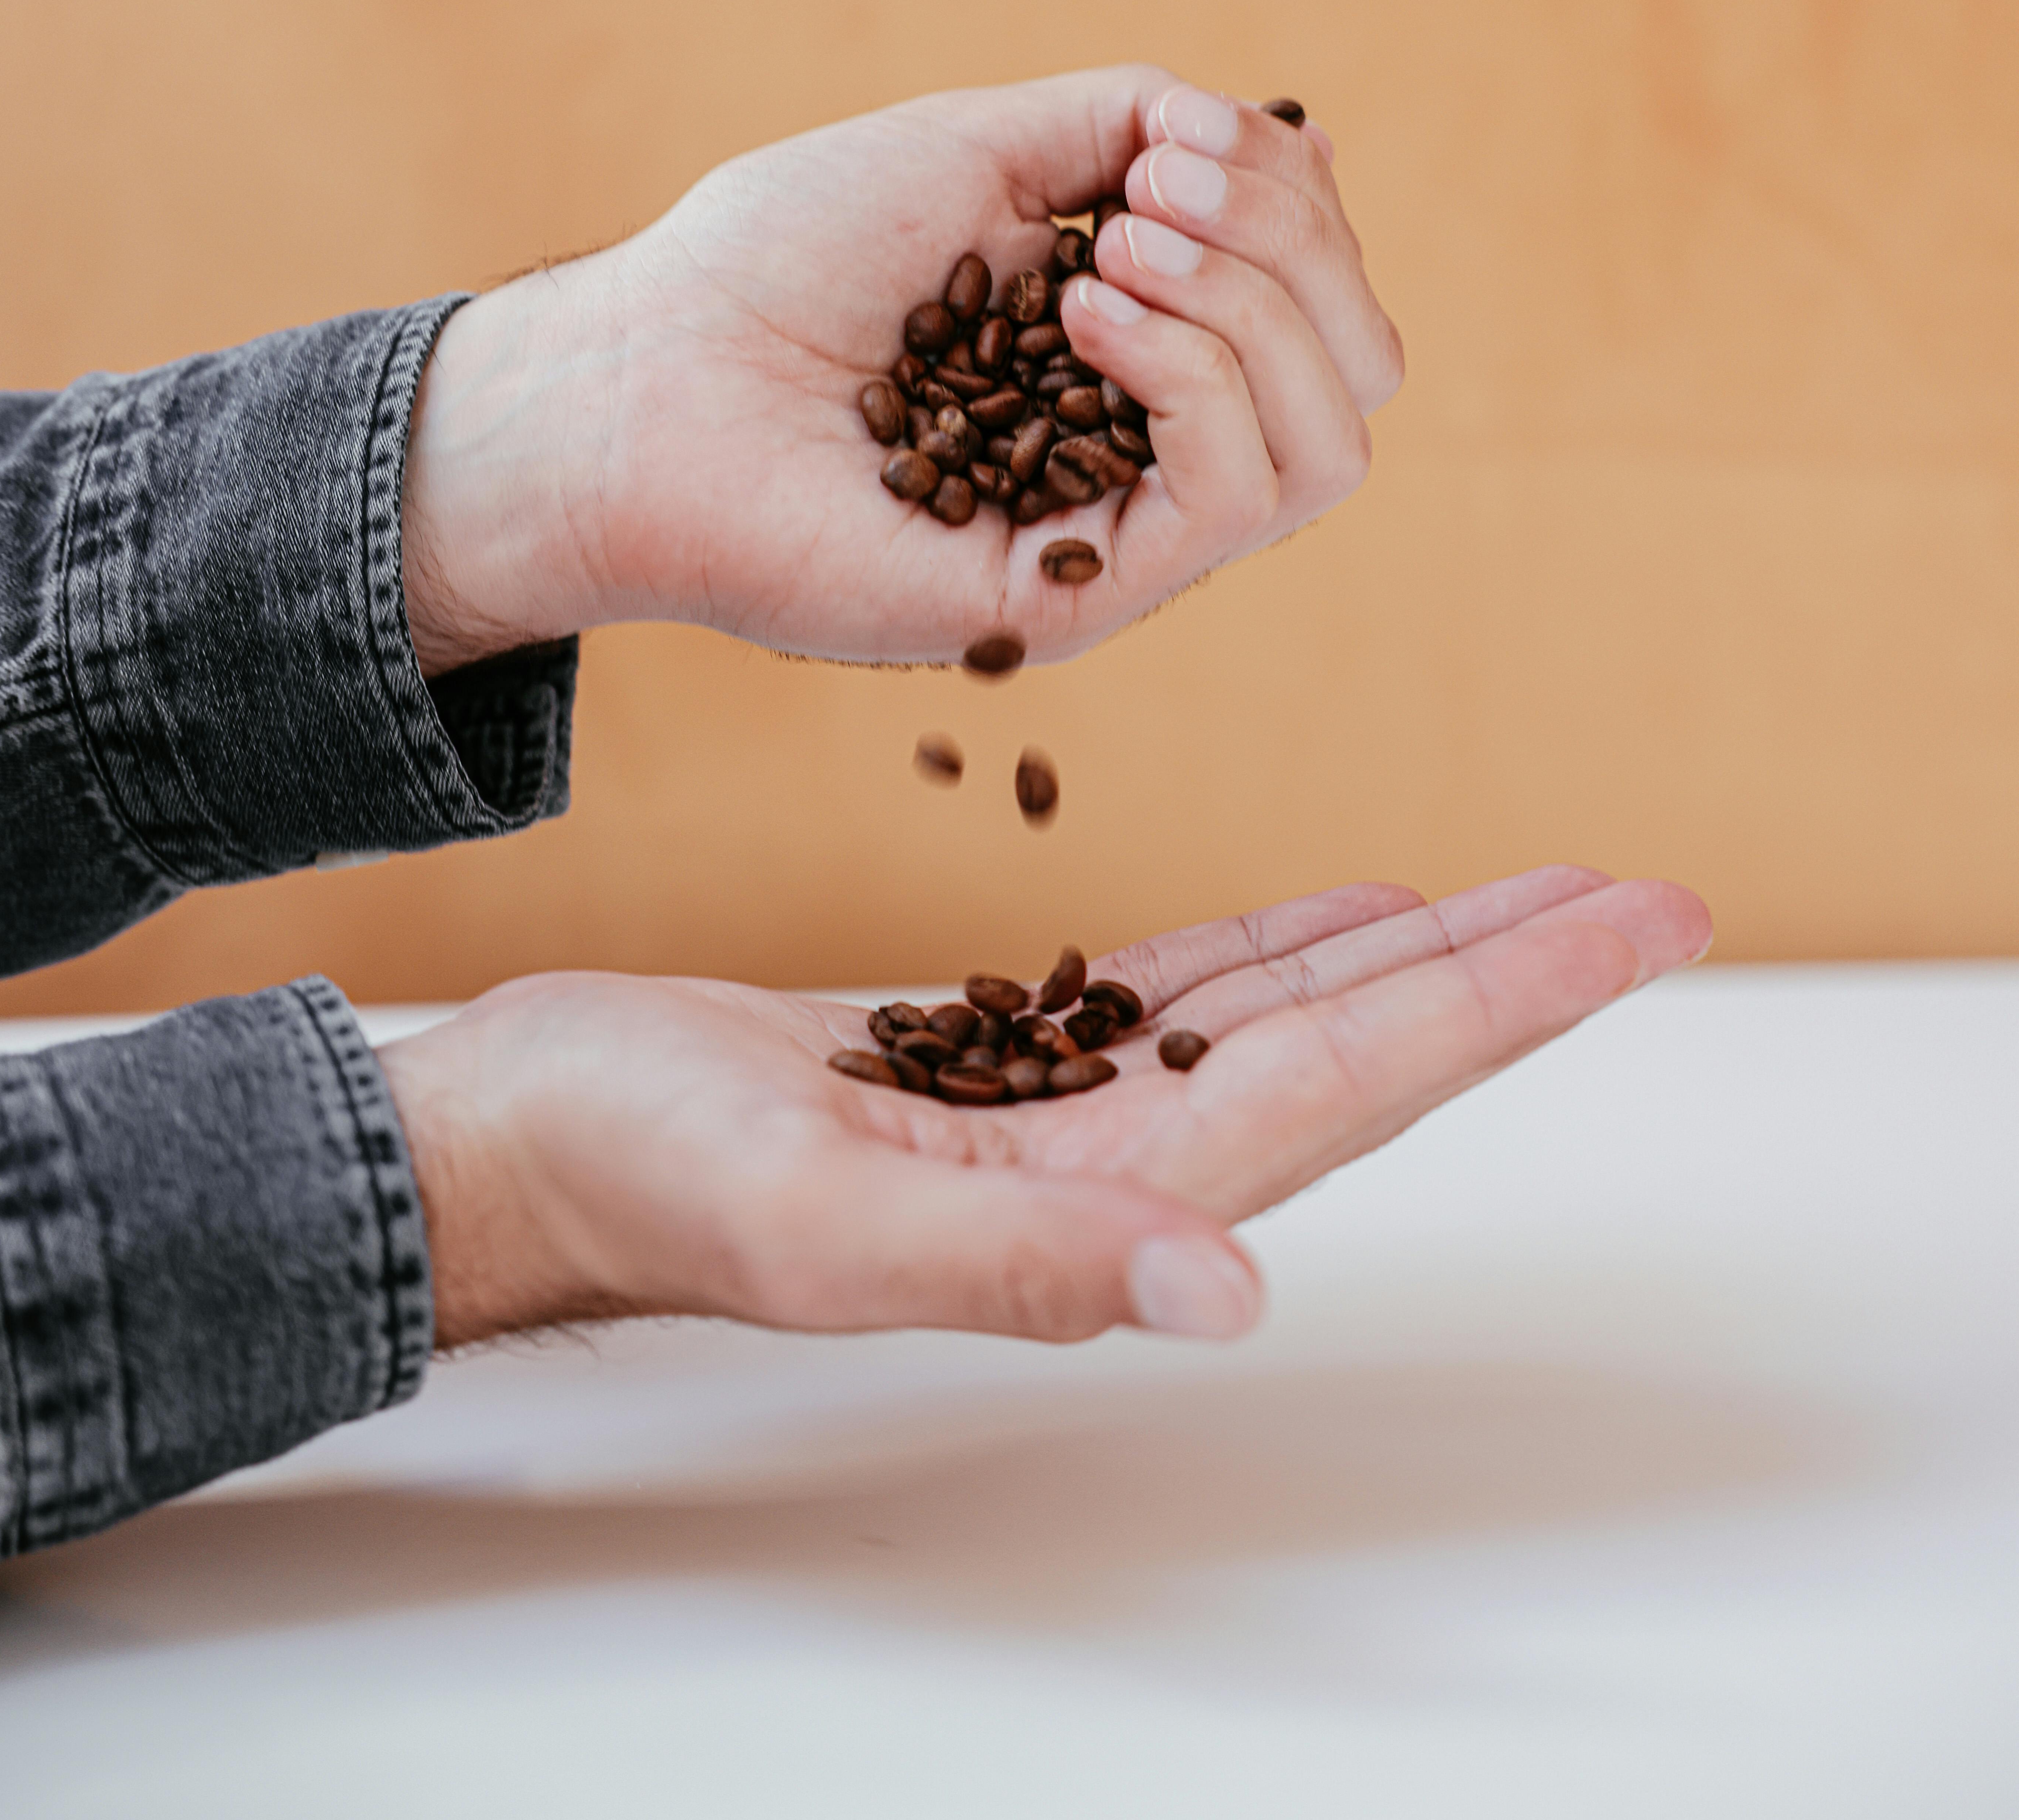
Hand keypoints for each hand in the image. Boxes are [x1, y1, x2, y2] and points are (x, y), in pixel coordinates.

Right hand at [379, 865, 1709, 1349]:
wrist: (541, 1136)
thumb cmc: (648, 1175)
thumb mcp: (822, 1218)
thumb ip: (1028, 1262)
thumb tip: (1230, 1289)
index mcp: (1108, 1192)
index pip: (1360, 1076)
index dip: (1510, 998)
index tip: (1636, 922)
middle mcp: (1119, 1159)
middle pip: (1365, 1043)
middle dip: (1511, 968)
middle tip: (1638, 891)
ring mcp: (1069, 1107)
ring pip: (1294, 1011)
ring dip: (1417, 951)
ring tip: (1524, 890)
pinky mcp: (1006, 1055)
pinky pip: (1190, 992)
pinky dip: (1282, 946)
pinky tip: (1338, 911)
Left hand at [400, 66, 1403, 671]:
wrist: (649, 370)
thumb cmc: (783, 256)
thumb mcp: (981, 145)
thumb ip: (1135, 126)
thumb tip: (1293, 134)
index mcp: (1144, 352)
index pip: (1325, 298)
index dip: (1294, 200)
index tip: (1174, 141)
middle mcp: (1151, 448)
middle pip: (1358, 370)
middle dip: (1294, 246)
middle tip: (1151, 191)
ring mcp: (1123, 531)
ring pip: (1326, 445)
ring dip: (1251, 306)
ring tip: (1111, 249)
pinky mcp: (1078, 593)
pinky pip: (1230, 499)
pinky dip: (1191, 375)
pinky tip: (1084, 310)